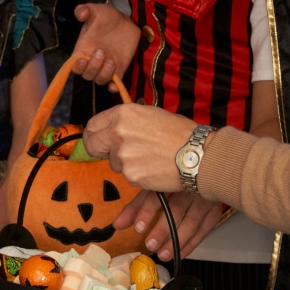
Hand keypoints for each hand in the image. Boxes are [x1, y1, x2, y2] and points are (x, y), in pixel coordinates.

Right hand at [71, 3, 140, 89]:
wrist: (124, 21)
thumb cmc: (106, 16)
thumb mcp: (95, 10)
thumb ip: (85, 10)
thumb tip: (80, 14)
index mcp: (83, 50)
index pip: (75, 66)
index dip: (77, 67)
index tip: (82, 59)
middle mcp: (93, 61)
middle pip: (87, 75)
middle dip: (93, 67)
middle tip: (101, 51)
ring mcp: (106, 67)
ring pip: (100, 80)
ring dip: (104, 74)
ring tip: (111, 60)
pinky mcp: (120, 69)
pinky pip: (114, 84)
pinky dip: (114, 87)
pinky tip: (116, 84)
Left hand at [82, 102, 197, 192]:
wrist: (197, 153)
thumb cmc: (179, 133)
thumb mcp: (149, 114)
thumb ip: (126, 121)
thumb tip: (110, 128)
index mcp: (122, 114)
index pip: (92, 125)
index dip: (94, 134)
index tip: (97, 139)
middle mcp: (117, 133)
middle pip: (93, 145)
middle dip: (100, 150)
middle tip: (114, 153)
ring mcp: (122, 155)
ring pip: (113, 162)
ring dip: (125, 162)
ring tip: (148, 157)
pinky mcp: (130, 174)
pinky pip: (127, 175)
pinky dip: (137, 174)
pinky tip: (153, 167)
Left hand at [113, 190, 221, 260]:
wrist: (204, 172)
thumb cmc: (174, 182)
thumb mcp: (153, 189)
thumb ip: (136, 207)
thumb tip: (117, 225)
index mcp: (169, 180)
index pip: (156, 196)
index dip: (146, 212)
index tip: (139, 228)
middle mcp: (188, 189)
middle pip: (175, 210)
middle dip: (162, 230)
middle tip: (150, 244)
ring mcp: (203, 200)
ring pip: (191, 223)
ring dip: (176, 241)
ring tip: (163, 253)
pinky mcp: (213, 212)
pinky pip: (203, 231)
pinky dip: (191, 244)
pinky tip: (179, 253)